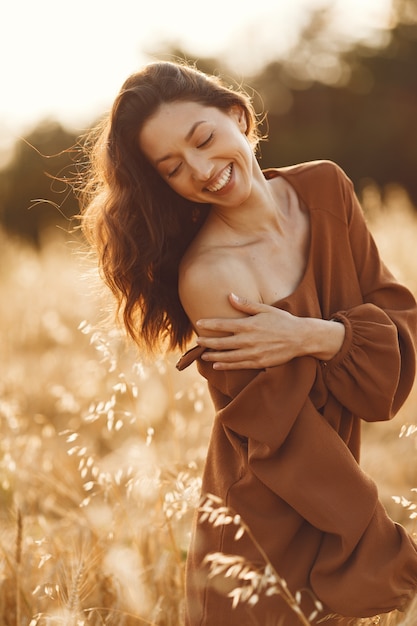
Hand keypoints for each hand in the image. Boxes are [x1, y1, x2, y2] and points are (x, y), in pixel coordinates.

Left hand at [195, 293, 344, 369]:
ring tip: (204, 355)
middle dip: (208, 342)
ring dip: (214, 356)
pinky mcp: (258, 362)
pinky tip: (217, 365)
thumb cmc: (283, 321)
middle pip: (222, 343)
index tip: (199, 323)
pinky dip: (226, 366)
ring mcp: (253, 353)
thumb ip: (245, 304)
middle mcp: (248, 340)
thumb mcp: (265, 309)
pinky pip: (238, 365)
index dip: (209, 324)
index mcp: (248, 325)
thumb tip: (230, 296)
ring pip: (228, 356)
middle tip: (198, 341)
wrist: (300, 338)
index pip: (223, 325)